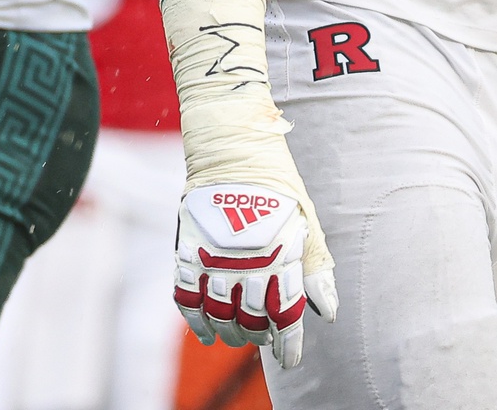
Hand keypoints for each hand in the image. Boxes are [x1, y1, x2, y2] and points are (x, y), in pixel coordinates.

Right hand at [175, 183, 337, 368]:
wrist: (233, 152)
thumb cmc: (277, 189)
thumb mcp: (306, 225)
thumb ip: (315, 270)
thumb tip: (325, 313)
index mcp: (281, 258)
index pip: (284, 315)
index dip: (287, 344)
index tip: (289, 360)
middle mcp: (246, 261)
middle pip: (250, 319)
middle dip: (258, 338)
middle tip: (262, 342)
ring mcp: (214, 256)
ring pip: (218, 313)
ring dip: (229, 332)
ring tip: (236, 337)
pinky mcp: (188, 248)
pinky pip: (187, 295)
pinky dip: (195, 319)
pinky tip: (206, 332)